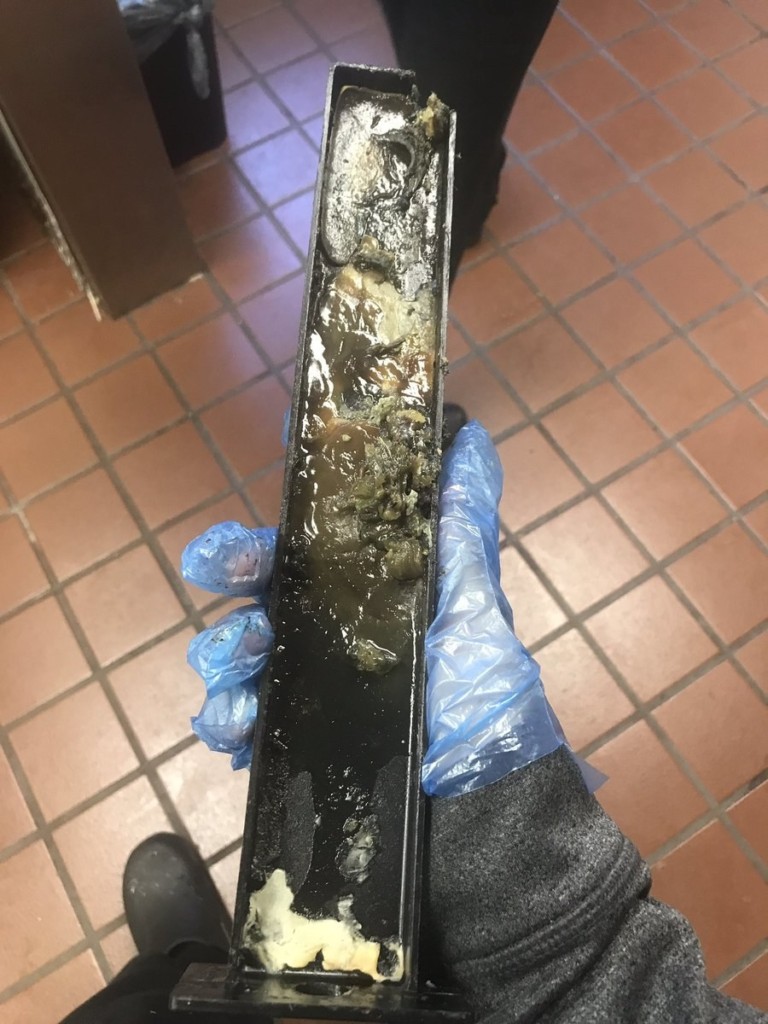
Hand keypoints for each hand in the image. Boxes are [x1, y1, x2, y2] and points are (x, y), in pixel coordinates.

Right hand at [181, 421, 564, 793]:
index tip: (246, 533)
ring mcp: (304, 690)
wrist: (480, 800)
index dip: (264, 536)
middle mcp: (327, 634)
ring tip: (239, 663)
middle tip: (217, 571)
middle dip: (227, 573)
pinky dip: (224, 719)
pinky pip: (237, 724)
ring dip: (221, 650)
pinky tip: (236, 722)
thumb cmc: (479, 691)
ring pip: (234, 654)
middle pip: (254, 593)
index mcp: (363, 593)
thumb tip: (471, 436)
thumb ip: (464, 521)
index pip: (300, 551)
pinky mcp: (291, 745)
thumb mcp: (474, 597)